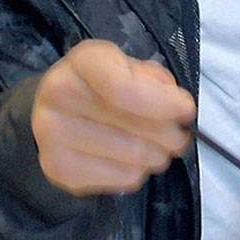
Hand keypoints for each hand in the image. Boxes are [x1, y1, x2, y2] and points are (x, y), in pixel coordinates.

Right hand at [32, 39, 195, 194]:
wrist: (58, 107)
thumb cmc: (102, 85)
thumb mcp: (130, 66)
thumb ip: (156, 81)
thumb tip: (178, 108)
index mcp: (83, 62)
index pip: (125, 89)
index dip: (164, 104)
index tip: (186, 110)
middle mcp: (60, 96)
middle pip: (134, 127)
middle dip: (169, 134)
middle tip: (178, 134)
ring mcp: (53, 135)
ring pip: (132, 158)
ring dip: (157, 155)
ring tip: (158, 148)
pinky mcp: (59, 168)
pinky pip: (121, 178)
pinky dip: (138, 172)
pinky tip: (133, 160)